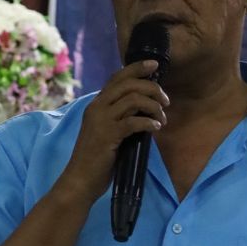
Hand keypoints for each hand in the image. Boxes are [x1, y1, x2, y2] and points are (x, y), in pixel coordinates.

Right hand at [57, 60, 168, 204]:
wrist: (81, 180)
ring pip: (133, 99)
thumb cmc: (96, 158)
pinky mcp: (108, 135)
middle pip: (128, 84)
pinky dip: (149, 122)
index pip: (117, 77)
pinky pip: (134, 121)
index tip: (154, 65)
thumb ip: (120, 116)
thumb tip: (144, 107)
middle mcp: (97, 107)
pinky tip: (155, 128)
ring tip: (162, 118)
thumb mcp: (106, 130)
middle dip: (152, 88)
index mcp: (96, 104)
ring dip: (154, 106)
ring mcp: (101, 121)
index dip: (136, 68)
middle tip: (165, 101)